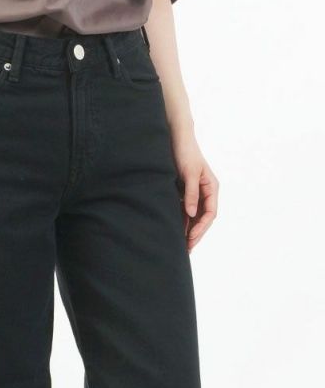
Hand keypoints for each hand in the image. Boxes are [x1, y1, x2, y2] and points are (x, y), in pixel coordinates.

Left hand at [171, 130, 218, 252]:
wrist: (176, 139)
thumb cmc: (185, 152)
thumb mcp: (189, 173)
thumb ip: (191, 193)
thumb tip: (191, 213)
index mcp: (212, 188)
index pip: (210, 213)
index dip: (201, 228)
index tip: (191, 238)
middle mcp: (205, 192)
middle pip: (203, 218)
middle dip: (196, 234)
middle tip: (187, 249)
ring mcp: (195, 193)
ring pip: (194, 217)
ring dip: (188, 231)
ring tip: (181, 246)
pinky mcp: (184, 193)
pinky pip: (184, 211)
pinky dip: (181, 222)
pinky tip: (174, 233)